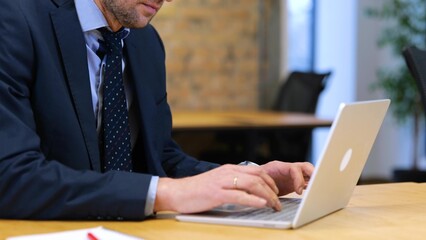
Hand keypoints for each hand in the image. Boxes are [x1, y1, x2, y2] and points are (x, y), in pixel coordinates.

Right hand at [154, 164, 281, 213]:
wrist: (176, 192)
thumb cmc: (197, 190)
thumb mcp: (218, 183)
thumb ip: (233, 184)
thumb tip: (250, 192)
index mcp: (229, 169)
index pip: (257, 170)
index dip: (271, 181)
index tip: (277, 193)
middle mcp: (227, 172)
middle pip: (258, 176)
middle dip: (272, 189)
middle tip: (279, 202)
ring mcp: (222, 182)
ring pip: (252, 184)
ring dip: (267, 195)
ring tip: (274, 205)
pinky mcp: (216, 193)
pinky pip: (239, 196)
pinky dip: (253, 200)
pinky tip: (262, 204)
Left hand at [260, 161, 313, 195]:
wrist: (256, 180)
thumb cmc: (256, 179)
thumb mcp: (259, 181)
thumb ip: (265, 186)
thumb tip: (270, 197)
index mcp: (280, 167)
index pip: (294, 168)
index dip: (299, 179)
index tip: (298, 191)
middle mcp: (289, 169)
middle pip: (307, 167)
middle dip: (313, 176)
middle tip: (315, 189)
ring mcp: (293, 175)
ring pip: (309, 174)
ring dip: (314, 182)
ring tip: (317, 192)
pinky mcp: (296, 182)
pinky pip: (307, 182)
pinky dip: (311, 187)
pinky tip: (313, 194)